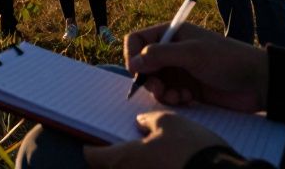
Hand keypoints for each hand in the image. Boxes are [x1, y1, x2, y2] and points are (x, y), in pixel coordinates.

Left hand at [85, 112, 228, 168]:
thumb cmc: (191, 148)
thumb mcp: (170, 122)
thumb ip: (148, 121)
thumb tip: (140, 124)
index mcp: (123, 159)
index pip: (93, 155)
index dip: (93, 145)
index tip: (97, 138)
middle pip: (112, 167)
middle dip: (118, 154)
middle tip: (129, 140)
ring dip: (137, 163)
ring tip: (150, 149)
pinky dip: (153, 167)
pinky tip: (166, 160)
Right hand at [125, 22, 267, 112]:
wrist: (257, 82)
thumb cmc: (227, 60)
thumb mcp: (192, 54)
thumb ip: (160, 55)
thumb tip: (133, 63)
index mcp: (172, 34)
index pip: (138, 40)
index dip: (132, 54)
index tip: (136, 72)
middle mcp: (172, 51)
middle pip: (143, 64)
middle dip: (148, 79)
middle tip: (160, 89)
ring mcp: (180, 70)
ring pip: (154, 82)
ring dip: (162, 92)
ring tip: (179, 97)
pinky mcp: (188, 88)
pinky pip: (168, 95)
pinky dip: (174, 99)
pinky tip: (189, 100)